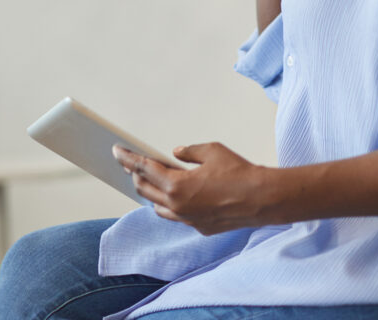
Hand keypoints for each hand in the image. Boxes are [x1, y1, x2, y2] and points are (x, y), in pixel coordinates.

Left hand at [113, 142, 270, 234]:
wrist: (260, 198)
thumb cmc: (238, 173)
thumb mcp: (212, 150)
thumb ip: (189, 152)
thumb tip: (176, 154)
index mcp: (176, 185)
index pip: (144, 169)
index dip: (128, 158)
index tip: (117, 152)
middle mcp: (176, 205)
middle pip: (145, 190)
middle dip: (135, 174)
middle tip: (131, 164)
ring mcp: (186, 219)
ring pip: (157, 206)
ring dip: (150, 192)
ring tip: (149, 180)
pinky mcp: (198, 227)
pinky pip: (174, 216)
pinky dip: (168, 205)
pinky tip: (173, 197)